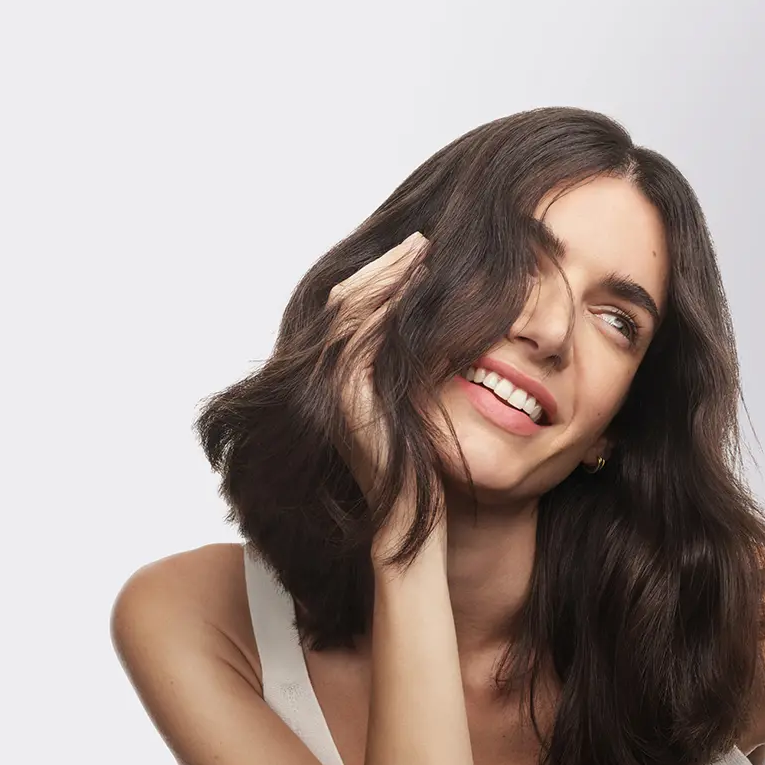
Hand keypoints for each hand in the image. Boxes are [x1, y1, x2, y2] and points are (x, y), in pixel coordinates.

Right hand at [322, 231, 435, 536]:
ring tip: (422, 254)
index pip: (351, 312)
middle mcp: (332, 383)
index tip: (418, 255)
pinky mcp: (350, 399)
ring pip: (350, 311)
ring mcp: (336, 390)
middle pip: (346, 302)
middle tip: (421, 242)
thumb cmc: (422, 474)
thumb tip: (433, 330)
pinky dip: (385, 306)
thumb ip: (411, 372)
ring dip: (387, 277)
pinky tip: (415, 288)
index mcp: (344, 382)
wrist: (410, 521)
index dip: (381, 278)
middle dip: (385, 267)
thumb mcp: (417, 410)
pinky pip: (360, 337)